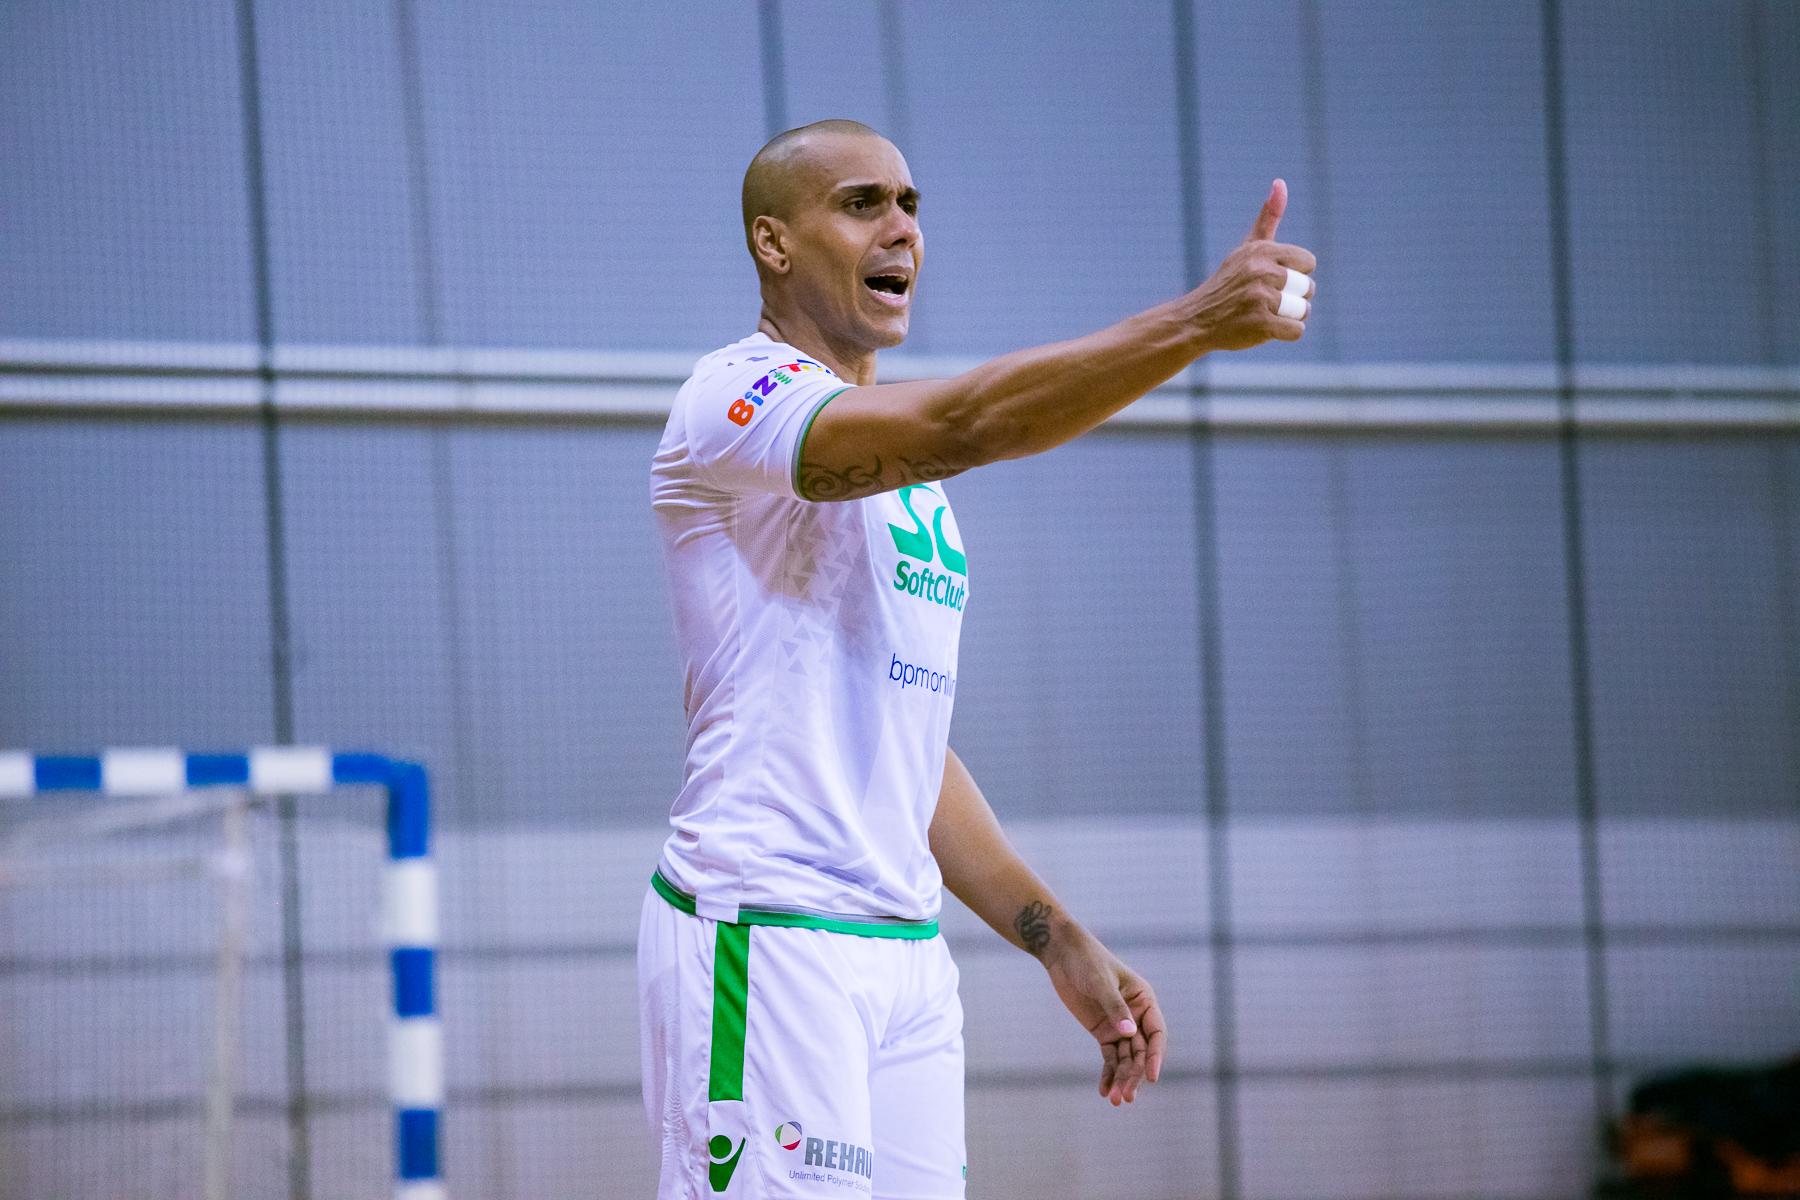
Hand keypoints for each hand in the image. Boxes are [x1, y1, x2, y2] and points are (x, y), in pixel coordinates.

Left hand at [1040, 929, 1166, 1105]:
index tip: (1151, 1077)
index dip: (1155, 1057)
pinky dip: (1108, 1074)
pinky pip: (1109, 1057)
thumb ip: (1115, 1008)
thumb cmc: (1087, 961)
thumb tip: (1130, 1034)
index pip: (1156, 1034)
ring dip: (1122, 1079)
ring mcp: (1119, 1026)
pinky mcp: (1102, 1032)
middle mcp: (1136, 1016)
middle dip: (1134, 1075)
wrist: (1062, 954)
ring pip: (1126, 1058)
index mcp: (1145, 1000)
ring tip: (1116, 1100)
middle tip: (1126, 1097)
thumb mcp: (1100, 982)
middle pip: (1141, 1052)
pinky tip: (1105, 1092)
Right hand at [1189, 178, 1317, 350]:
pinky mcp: (1260, 324)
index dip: (1294, 276)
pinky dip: (1285, 334)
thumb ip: (1268, 218)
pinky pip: (1296, 331)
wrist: (1195, 320)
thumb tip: (1281, 182)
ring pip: (1303, 311)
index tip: (1271, 280)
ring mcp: (1260, 298)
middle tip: (1264, 302)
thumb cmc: (1227, 284)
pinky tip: (1264, 330)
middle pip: (1308, 288)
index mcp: (1262, 250)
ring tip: (1264, 316)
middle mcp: (1262, 271)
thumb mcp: (1247, 248)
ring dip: (1289, 318)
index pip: (1308, 262)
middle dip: (1293, 299)